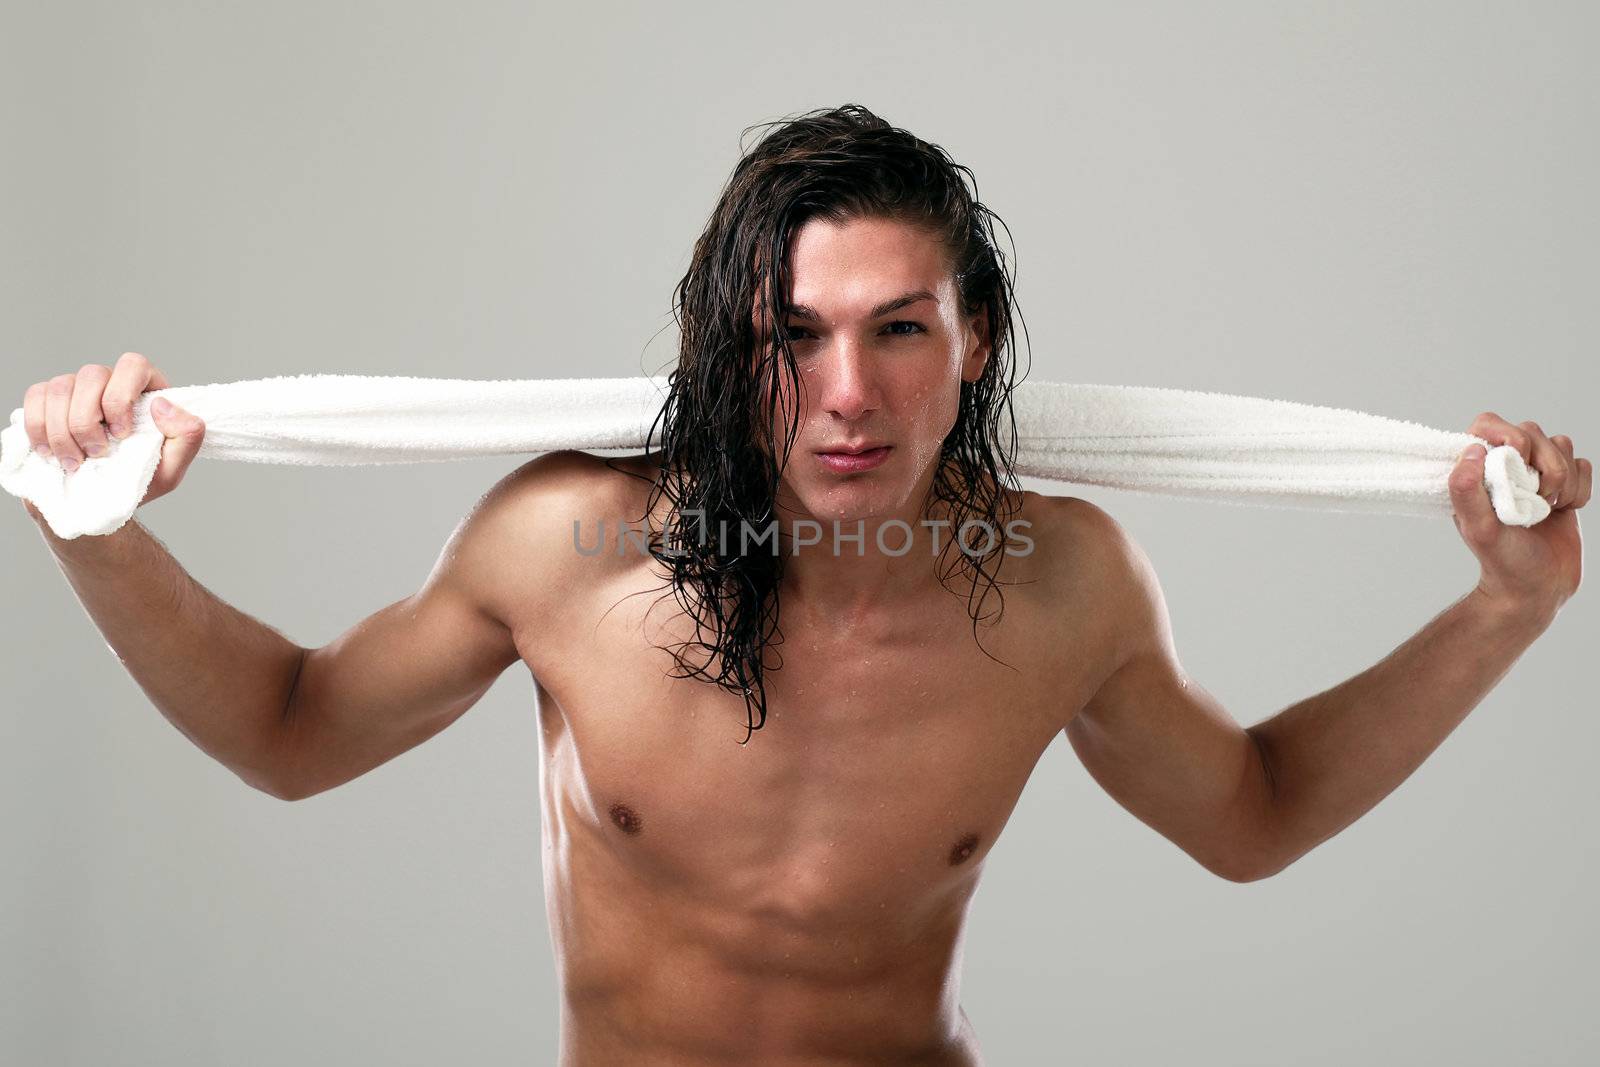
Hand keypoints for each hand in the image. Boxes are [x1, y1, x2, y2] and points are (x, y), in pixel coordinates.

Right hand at [20, 352, 205, 508]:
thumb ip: (187, 437)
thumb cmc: (137, 481)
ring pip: (60, 387)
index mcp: (144, 390)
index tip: (122, 434)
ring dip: (63, 430)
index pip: (133, 365)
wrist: (99, 501)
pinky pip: (35, 398)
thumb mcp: (172, 468)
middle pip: (91, 375)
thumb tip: (164, 405)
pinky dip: (39, 428)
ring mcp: (76, 388)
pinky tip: (50, 453)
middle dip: (88, 420)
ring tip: (75, 462)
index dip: (122, 396)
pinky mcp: (47, 401)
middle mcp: (109, 382)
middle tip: (96, 454)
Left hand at [1449, 411, 1588, 618]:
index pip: (1488, 423)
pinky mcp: (1563, 484)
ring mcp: (1535, 473)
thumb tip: (1472, 450)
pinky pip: (1583, 465)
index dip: (1509, 435)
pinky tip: (1563, 512)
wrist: (1538, 588)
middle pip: (1533, 430)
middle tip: (1534, 501)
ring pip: (1562, 445)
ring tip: (1546, 510)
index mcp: (1476, 470)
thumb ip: (1466, 491)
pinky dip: (1579, 490)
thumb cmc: (1503, 562)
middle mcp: (1504, 465)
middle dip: (1543, 466)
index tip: (1518, 464)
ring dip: (1562, 482)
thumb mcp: (1478, 529)